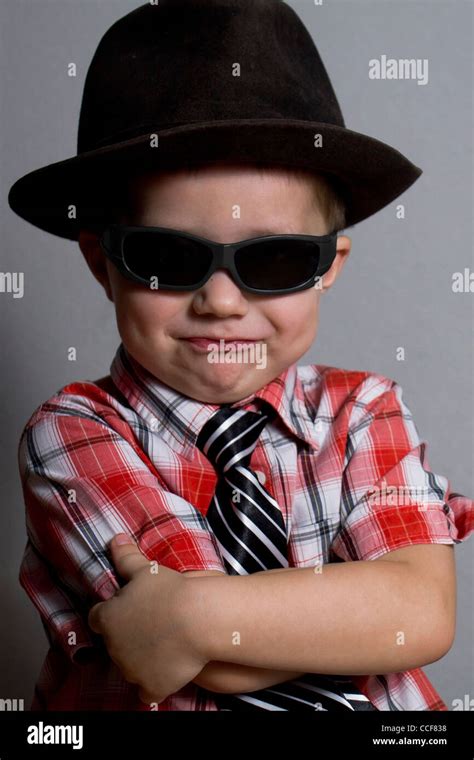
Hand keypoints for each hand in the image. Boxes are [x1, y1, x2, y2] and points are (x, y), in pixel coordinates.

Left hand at [88, 534, 209, 704]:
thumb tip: (114, 539)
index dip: (112, 613)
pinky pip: (145, 693)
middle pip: (115, 644)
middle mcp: (114, 647)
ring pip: (129, 667)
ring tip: (164, 643)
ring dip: (140, 659)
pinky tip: (165, 671)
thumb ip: (125, 557)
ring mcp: (131, 670)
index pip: (98, 617)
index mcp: (108, 618)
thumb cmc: (170, 591)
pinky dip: (153, 685)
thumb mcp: (145, 570)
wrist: (197, 620)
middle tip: (151, 624)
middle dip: (127, 636)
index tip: (128, 609)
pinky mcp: (150, 687)